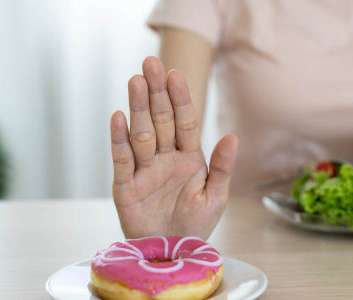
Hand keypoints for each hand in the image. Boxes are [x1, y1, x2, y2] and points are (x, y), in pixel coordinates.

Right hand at [110, 56, 237, 239]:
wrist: (173, 254)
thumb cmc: (196, 225)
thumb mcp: (216, 197)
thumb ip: (222, 167)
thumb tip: (233, 136)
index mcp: (189, 157)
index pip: (185, 122)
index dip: (181, 99)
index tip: (176, 74)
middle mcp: (165, 158)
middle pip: (160, 120)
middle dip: (156, 92)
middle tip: (150, 64)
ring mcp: (144, 170)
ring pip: (141, 133)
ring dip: (138, 108)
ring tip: (135, 81)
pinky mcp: (125, 186)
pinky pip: (122, 159)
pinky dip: (119, 139)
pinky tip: (119, 117)